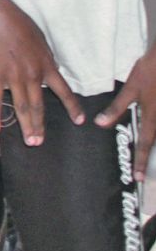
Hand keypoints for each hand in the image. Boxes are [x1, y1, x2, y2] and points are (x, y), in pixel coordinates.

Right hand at [0, 0, 82, 145]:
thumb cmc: (20, 25)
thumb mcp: (42, 41)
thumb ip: (46, 58)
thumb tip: (49, 69)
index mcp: (47, 67)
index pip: (64, 91)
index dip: (72, 107)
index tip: (79, 121)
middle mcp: (33, 76)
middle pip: (38, 106)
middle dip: (40, 126)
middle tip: (40, 143)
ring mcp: (14, 78)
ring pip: (21, 107)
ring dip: (26, 126)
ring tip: (29, 141)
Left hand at [94, 46, 155, 179]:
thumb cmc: (150, 72)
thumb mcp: (130, 89)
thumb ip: (116, 108)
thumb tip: (100, 124)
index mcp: (152, 117)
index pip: (145, 144)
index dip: (140, 161)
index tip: (138, 178)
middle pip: (155, 141)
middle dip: (148, 158)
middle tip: (143, 174)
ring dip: (152, 146)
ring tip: (147, 160)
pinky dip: (155, 130)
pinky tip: (151, 132)